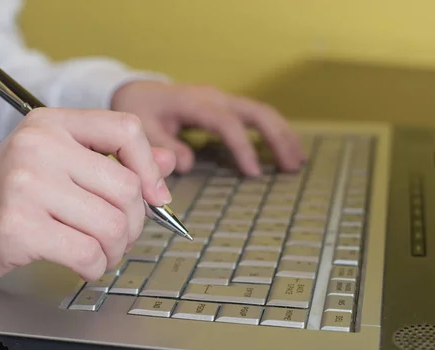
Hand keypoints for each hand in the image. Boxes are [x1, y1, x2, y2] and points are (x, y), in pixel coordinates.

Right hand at [0, 108, 174, 293]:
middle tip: (120, 236)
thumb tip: (168, 163)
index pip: (125, 129)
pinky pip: (88, 254)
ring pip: (112, 225)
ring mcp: (26, 185)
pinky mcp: (18, 227)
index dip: (151, 167)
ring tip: (101, 252)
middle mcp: (39, 146)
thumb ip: (112, 159)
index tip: (157, 196)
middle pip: (126, 187)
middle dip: (135, 223)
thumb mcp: (56, 164)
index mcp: (51, 123)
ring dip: (116, 249)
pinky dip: (96, 267)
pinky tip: (84, 265)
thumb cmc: (6, 196)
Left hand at [111, 81, 304, 175]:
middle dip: (277, 137)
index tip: (253, 174)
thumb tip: (186, 164)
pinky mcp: (225, 107)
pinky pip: (255, 116)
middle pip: (256, 112)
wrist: (137, 91)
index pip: (226, 123)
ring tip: (297, 161)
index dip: (242, 147)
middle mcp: (214, 97)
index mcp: (194, 103)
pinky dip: (273, 132)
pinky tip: (284, 149)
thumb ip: (161, 146)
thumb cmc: (139, 111)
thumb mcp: (141, 128)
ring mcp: (222, 100)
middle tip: (291, 167)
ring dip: (282, 134)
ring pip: (261, 112)